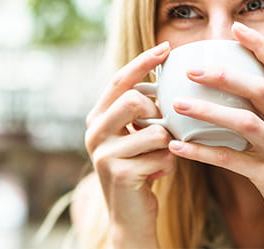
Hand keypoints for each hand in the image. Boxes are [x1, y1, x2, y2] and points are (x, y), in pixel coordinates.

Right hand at [84, 42, 176, 247]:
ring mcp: (104, 153)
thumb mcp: (136, 135)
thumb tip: (165, 75)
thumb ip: (141, 109)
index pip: (119, 80)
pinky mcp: (119, 173)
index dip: (143, 62)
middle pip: (132, 99)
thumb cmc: (140, 169)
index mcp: (97, 118)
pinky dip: (169, 164)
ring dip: (167, 144)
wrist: (130, 217)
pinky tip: (157, 174)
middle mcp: (94, 132)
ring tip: (160, 156)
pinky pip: (162, 155)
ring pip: (154, 130)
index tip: (167, 46)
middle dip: (156, 110)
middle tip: (162, 124)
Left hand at [165, 22, 263, 246]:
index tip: (236, 27)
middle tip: (193, 69)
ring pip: (245, 124)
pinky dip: (203, 152)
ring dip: (209, 111)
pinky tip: (178, 146)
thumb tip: (236, 81)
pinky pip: (232, 161)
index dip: (260, 45)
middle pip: (261, 90)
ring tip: (179, 105)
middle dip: (226, 76)